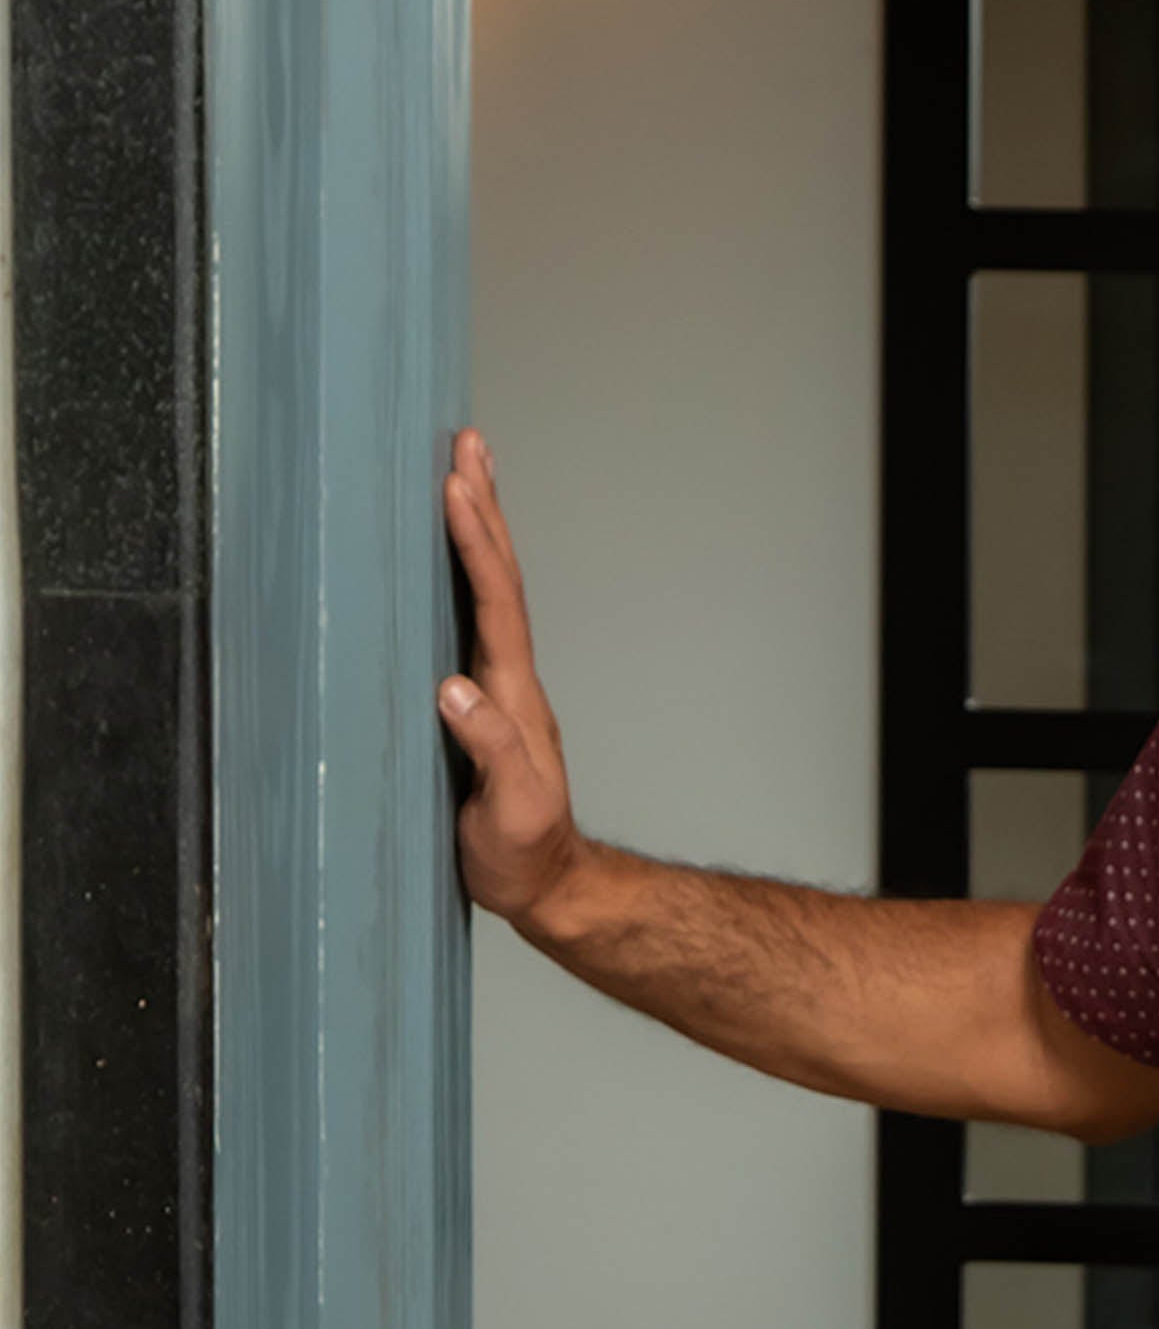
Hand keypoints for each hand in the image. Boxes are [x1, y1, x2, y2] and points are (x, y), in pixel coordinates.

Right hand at [437, 429, 587, 928]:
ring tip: (462, 467)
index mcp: (512, 695)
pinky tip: (444, 552)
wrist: (545, 886)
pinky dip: (462, 572)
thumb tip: (455, 689)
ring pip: (488, 590)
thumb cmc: (522, 856)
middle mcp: (507, 678)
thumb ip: (490, 753)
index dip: (476, 545)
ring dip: (477, 528)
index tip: (457, 486)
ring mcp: (495, 685)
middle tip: (467, 441)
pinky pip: (470, 617)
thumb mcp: (509, 813)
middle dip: (483, 508)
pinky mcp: (479, 699)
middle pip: (498, 577)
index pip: (495, 604)